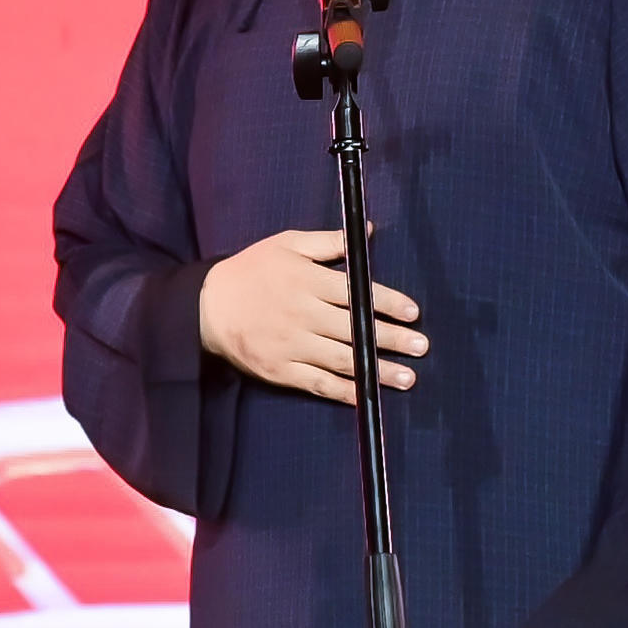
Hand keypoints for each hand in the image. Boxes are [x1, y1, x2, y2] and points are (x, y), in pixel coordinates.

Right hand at [198, 229, 425, 399]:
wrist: (205, 307)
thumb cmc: (250, 271)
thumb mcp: (287, 244)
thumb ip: (328, 241)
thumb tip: (368, 232)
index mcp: (308, 281)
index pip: (357, 293)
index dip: (388, 302)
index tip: (414, 312)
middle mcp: (304, 314)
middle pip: (356, 329)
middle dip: (393, 339)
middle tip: (422, 346)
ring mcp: (293, 346)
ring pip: (343, 359)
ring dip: (378, 370)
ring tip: (408, 378)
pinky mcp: (281, 370)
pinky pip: (319, 383)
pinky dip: (345, 391)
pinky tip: (367, 395)